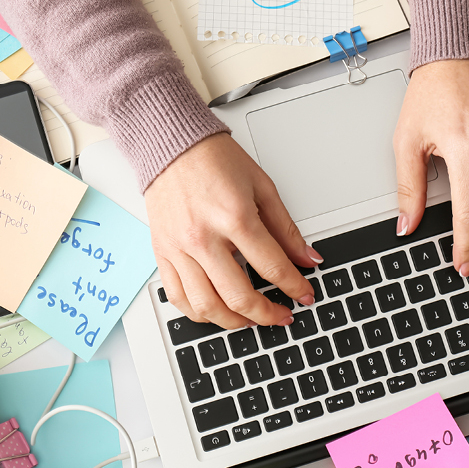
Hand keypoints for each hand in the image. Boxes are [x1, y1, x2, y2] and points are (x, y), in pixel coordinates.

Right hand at [145, 134, 320, 328]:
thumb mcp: (262, 187)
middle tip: (281, 316)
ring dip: (234, 322)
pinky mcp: (162, 253)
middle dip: (267, 314)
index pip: (272, 267)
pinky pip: (178, 297)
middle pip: (239, 296)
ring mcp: (179, 249)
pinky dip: (198, 313)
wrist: (172, 145)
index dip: (294, 287)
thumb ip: (286, 229)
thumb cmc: (214, 160)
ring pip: (206, 306)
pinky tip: (215, 311)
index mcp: (234, 217)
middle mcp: (203, 238)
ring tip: (250, 320)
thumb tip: (307, 258)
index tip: (305, 295)